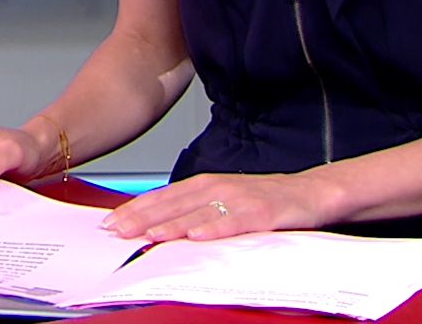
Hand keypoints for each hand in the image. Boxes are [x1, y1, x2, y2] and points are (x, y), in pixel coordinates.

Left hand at [99, 171, 335, 241]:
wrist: (311, 193)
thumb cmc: (264, 199)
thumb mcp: (223, 200)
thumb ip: (193, 210)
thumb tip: (157, 225)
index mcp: (204, 185)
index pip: (162, 198)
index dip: (135, 209)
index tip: (109, 223)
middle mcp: (217, 188)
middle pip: (173, 204)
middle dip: (142, 218)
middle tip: (116, 231)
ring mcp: (239, 199)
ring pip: (199, 213)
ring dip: (171, 224)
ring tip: (148, 235)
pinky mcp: (262, 212)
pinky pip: (235, 222)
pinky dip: (215, 228)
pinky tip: (197, 236)